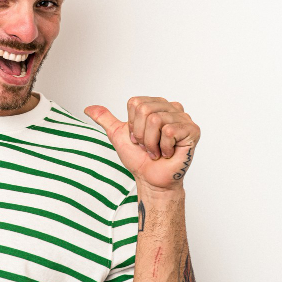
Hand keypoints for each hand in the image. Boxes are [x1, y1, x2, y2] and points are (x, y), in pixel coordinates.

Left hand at [84, 97, 199, 191]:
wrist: (150, 179)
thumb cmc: (138, 158)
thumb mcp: (118, 135)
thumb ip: (105, 119)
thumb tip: (88, 108)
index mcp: (156, 105)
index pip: (135, 103)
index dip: (132, 124)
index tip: (138, 138)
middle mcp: (171, 108)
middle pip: (145, 110)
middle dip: (141, 133)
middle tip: (147, 146)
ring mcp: (184, 118)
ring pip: (156, 120)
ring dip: (151, 142)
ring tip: (156, 150)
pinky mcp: (192, 130)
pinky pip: (169, 131)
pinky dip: (163, 147)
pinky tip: (167, 153)